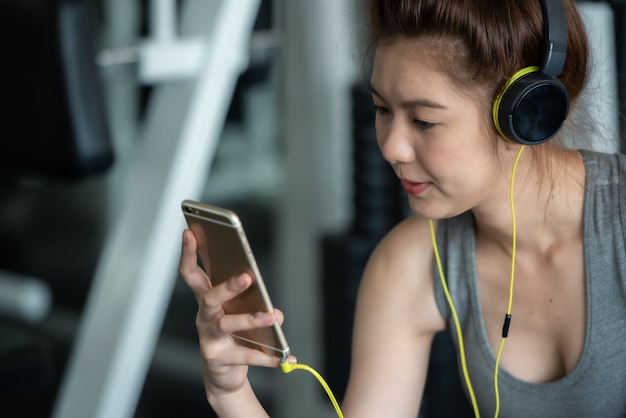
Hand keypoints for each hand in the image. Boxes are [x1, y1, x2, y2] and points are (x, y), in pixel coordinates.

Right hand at [178, 229, 286, 397]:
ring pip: (225, 324)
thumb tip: (273, 311)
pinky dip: (266, 356)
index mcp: (208, 300)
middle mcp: (204, 317)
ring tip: (272, 317)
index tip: (189, 232)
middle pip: (209, 297)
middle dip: (226, 286)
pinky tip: (284, 355)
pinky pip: (244, 355)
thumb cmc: (234, 337)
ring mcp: (208, 338)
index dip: (188, 253)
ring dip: (250, 319)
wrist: (225, 376)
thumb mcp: (244, 316)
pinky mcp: (218, 359)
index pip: (192, 273)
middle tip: (246, 277)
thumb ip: (260, 307)